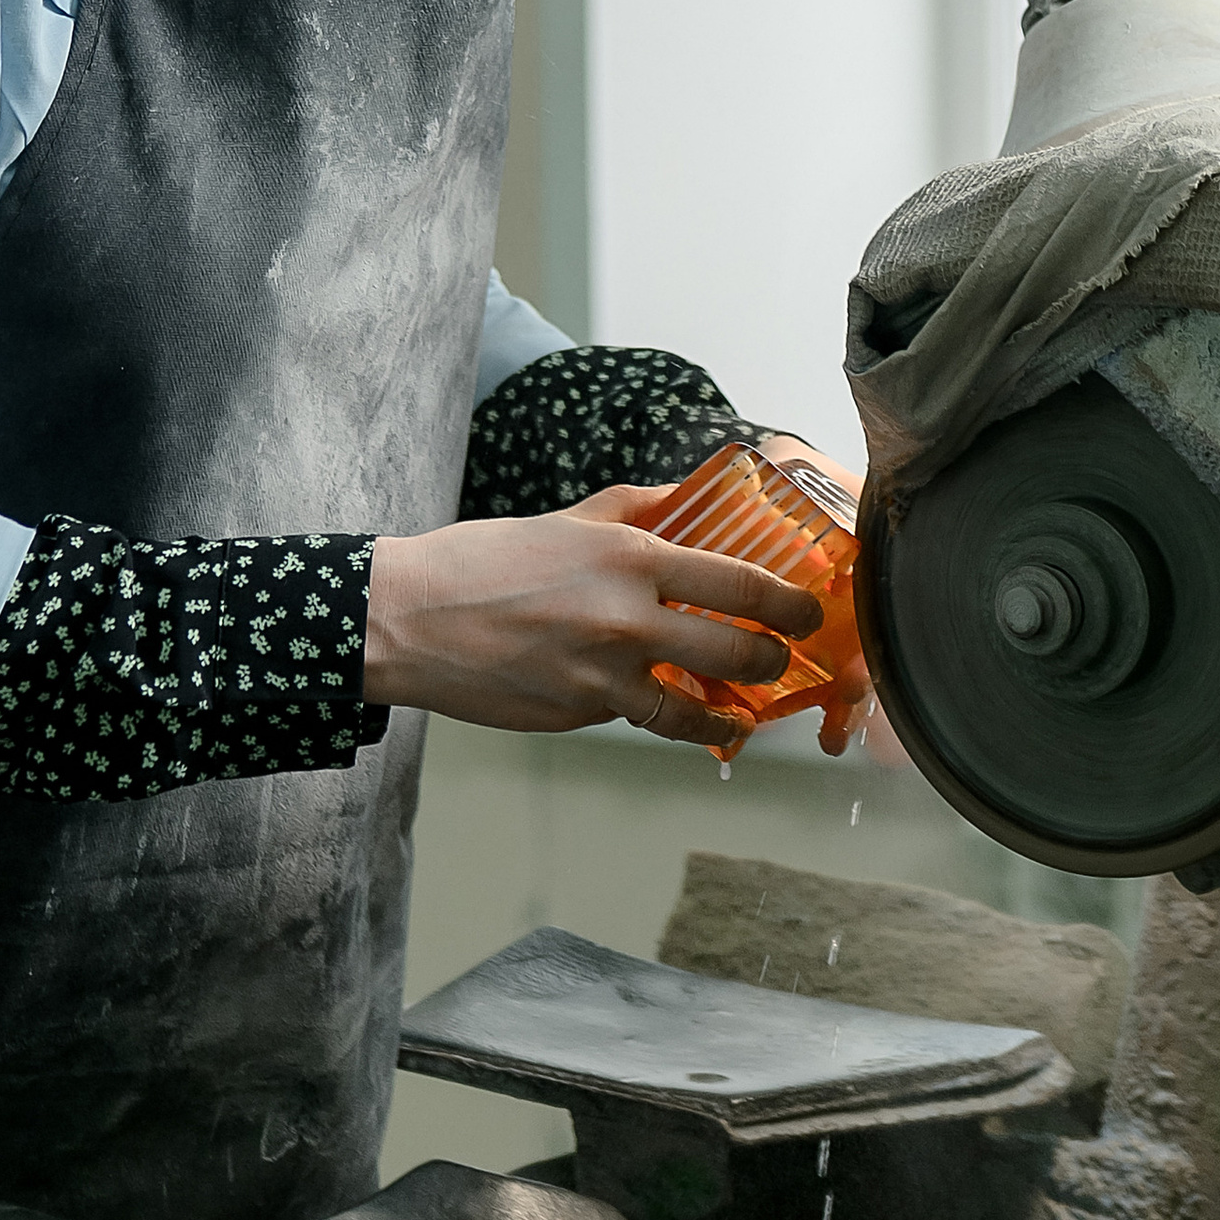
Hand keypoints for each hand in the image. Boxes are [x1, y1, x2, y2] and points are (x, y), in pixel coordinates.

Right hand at [362, 483, 821, 751]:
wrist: (411, 619)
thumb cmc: (483, 561)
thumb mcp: (566, 519)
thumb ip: (634, 509)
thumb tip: (685, 499)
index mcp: (628, 557)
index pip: (736, 582)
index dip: (787, 601)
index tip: (808, 609)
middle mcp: (626, 618)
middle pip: (738, 650)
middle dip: (776, 659)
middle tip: (784, 656)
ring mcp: (605, 675)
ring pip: (699, 706)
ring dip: (735, 711)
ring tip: (746, 709)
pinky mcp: (581, 715)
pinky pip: (645, 720)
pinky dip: (674, 721)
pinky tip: (689, 719)